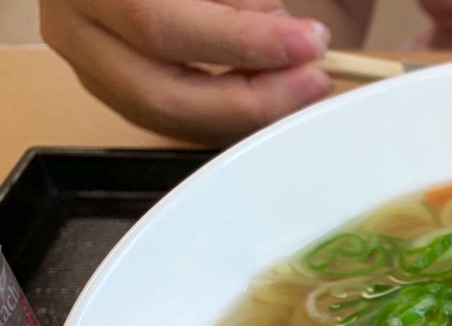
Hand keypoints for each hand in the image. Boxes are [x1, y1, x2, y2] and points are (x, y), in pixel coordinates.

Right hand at [41, 0, 333, 144]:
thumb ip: (247, 0)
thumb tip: (295, 40)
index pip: (159, 25)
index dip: (240, 41)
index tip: (307, 43)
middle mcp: (73, 25)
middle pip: (162, 93)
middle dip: (251, 97)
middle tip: (314, 79)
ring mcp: (88, 66)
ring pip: (170, 119)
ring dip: (246, 112)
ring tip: (300, 84)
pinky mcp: (113, 91)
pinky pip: (177, 124)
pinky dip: (230, 117)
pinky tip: (273, 97)